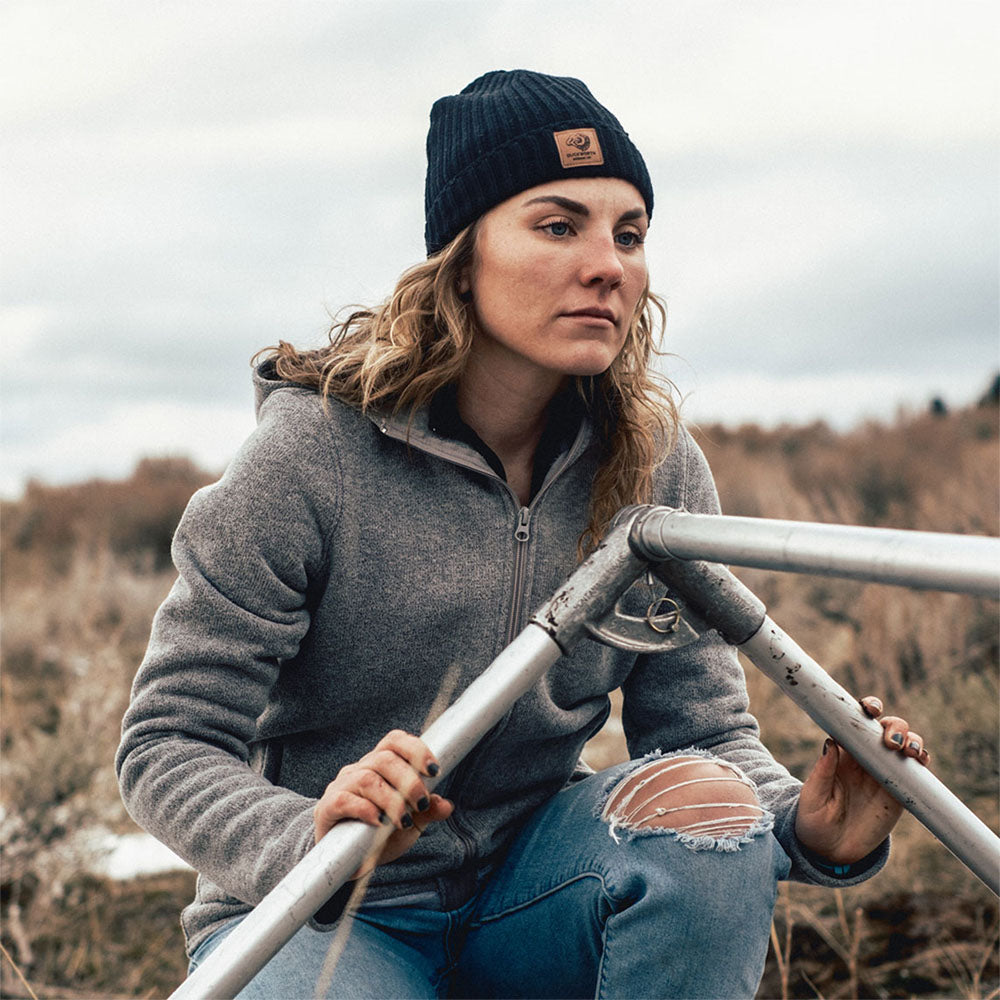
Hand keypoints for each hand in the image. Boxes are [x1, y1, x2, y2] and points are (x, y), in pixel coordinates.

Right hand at [313, 729, 452, 877]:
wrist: (347, 861)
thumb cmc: (379, 834)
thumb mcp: (409, 824)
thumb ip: (427, 812)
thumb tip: (447, 805)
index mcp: (380, 765)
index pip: (395, 741)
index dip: (415, 749)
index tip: (434, 770)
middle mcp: (360, 769)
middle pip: (384, 758)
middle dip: (409, 780)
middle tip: (422, 803)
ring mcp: (342, 786)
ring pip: (367, 778)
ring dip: (391, 799)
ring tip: (403, 820)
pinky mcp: (327, 808)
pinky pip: (344, 800)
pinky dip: (366, 809)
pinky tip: (379, 822)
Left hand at [794, 695, 929, 864]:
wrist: (832, 851)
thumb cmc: (814, 820)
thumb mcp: (813, 797)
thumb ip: (822, 772)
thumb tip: (830, 742)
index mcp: (842, 752)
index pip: (855, 722)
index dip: (866, 709)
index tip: (869, 709)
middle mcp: (865, 758)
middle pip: (885, 728)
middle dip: (893, 724)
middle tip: (889, 741)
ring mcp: (885, 773)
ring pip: (905, 744)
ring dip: (910, 738)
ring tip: (906, 750)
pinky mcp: (900, 793)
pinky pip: (916, 771)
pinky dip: (922, 760)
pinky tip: (921, 759)